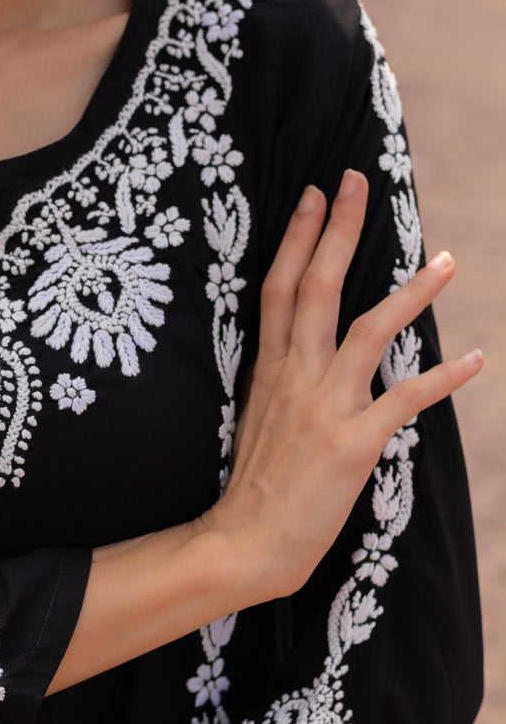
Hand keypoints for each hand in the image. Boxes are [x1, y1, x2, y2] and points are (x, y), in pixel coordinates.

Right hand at [205, 169, 481, 599]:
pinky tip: (478, 359)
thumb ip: (281, 382)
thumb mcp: (257, 419)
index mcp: (268, 371)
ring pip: (370, 331)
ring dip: (411, 293)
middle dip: (340, 231)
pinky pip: (407, 399)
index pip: (280, 288)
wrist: (244, 542)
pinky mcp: (354, 442)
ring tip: (447, 261)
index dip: (300, 238)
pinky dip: (445, 379)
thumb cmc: (254, 487)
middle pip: (318, 289)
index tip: (317, 194)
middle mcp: (295, 378)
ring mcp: (324, 407)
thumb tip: (302, 356)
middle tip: (358, 181)